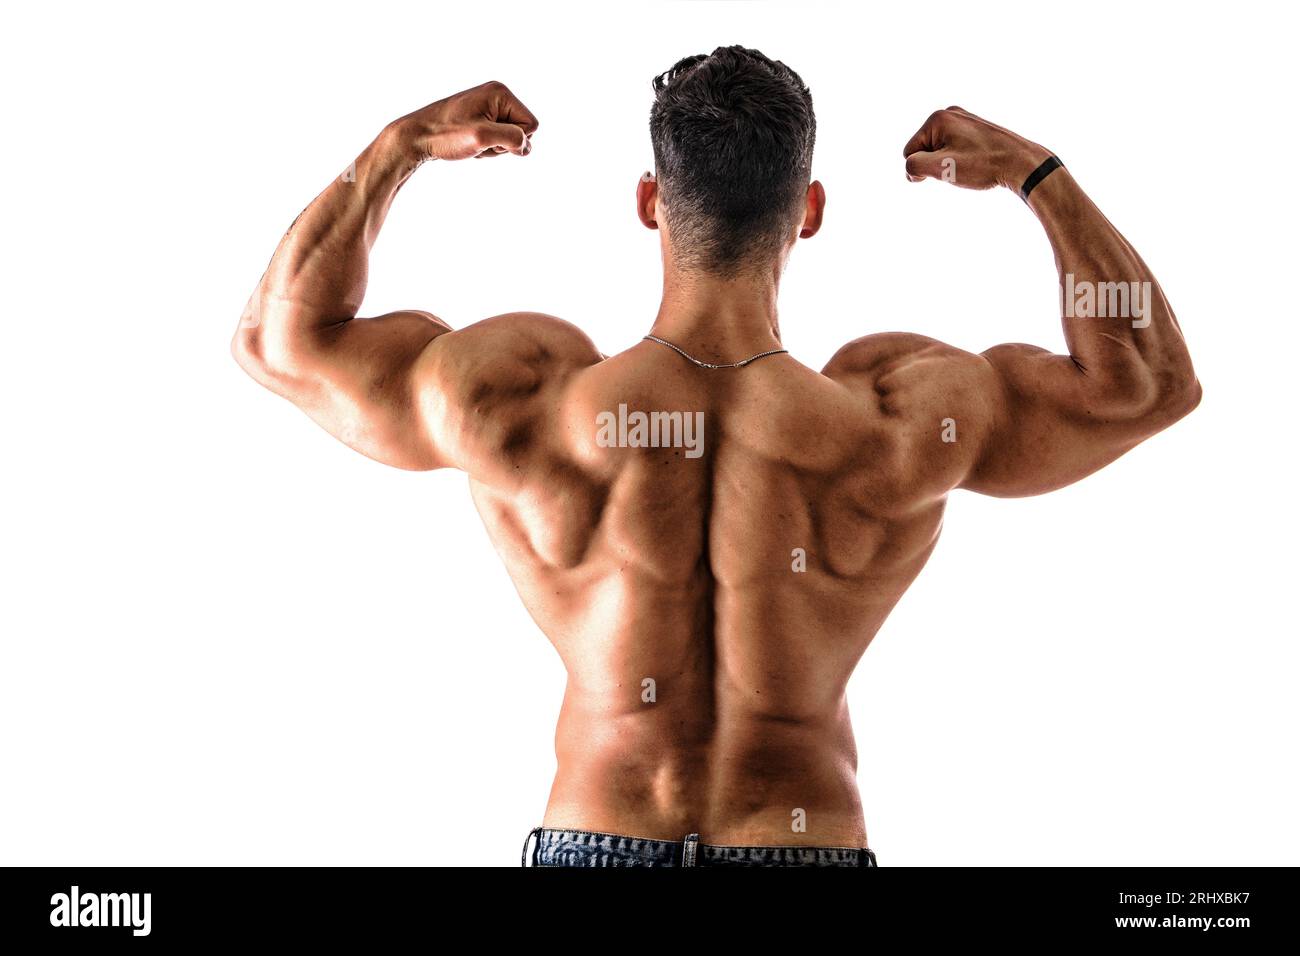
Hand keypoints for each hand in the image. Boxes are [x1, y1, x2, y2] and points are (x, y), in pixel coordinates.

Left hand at [390, 81, 538, 161]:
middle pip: (522, 131)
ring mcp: (488, 106)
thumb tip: (526, 146)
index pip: (532, 125)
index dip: (514, 140)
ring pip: (509, 138)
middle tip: (478, 142)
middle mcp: (496, 95)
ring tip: (471, 143)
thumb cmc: (446, 135)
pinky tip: (468, 144)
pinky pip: (496, 139)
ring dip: (493, 148)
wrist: (416, 137)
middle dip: (503, 144)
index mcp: (500, 93)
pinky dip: (485, 147)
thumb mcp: (482, 137)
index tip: (488, 139)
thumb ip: (512, 138)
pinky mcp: (480, 117)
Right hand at [902, 106, 1050, 190]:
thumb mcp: (941, 168)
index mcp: (938, 118)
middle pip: (924, 149)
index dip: (923, 168)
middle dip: (936, 164)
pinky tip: (977, 161)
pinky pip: (954, 149)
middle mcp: (950, 113)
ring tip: (971, 165)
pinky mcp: (974, 128)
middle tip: (961, 167)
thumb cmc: (983, 164)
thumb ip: (914, 166)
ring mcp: (964, 119)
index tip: (947, 169)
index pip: (909, 152)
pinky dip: (960, 160)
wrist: (1021, 162)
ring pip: (939, 151)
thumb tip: (911, 167)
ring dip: (949, 164)